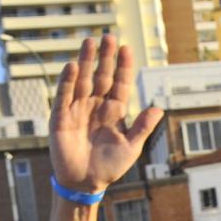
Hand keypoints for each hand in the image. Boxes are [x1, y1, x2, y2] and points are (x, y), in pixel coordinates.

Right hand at [49, 36, 163, 192]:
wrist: (85, 183)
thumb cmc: (110, 166)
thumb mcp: (131, 147)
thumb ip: (142, 127)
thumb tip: (159, 108)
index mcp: (114, 112)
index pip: (119, 84)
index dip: (122, 67)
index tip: (126, 49)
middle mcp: (96, 106)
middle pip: (101, 76)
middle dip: (105, 57)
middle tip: (108, 36)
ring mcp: (78, 110)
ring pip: (83, 80)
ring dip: (86, 62)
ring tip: (90, 42)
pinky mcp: (61, 118)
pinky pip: (65, 96)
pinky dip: (68, 82)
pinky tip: (73, 66)